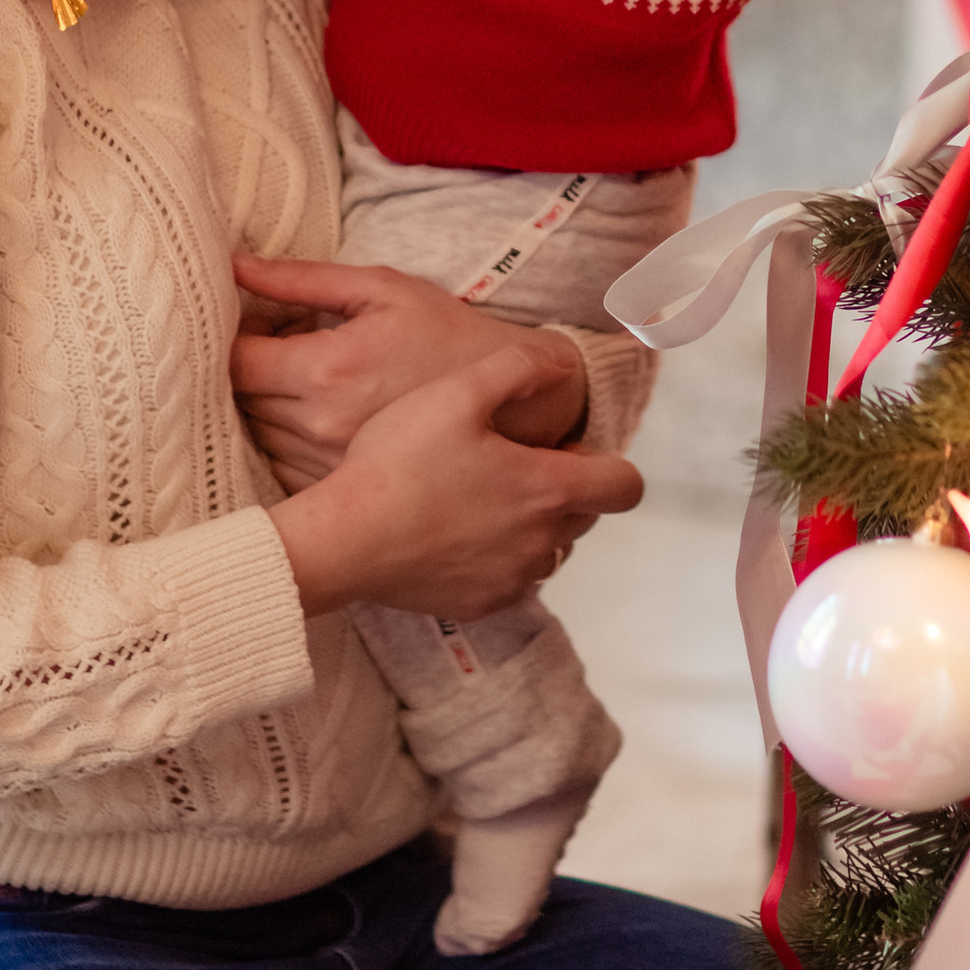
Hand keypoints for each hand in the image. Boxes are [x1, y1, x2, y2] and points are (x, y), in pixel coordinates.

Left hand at [232, 256, 588, 488]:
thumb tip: (234, 265)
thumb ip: (300, 278)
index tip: (249, 325)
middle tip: (276, 344)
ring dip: (262, 405)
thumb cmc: (445, 333)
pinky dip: (281, 438)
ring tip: (302, 377)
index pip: (236, 362)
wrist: (509, 401)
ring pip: (254, 433)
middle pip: (237, 399)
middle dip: (245, 370)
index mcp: (327, 368)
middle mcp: (321, 423)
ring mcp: (328, 462)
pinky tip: (315, 413)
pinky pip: (277, 464)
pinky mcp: (338, 484)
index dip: (230, 339)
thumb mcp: (380, 290)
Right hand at [268, 339, 640, 622]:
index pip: (625, 486)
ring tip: (479, 498)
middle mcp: (543, 542)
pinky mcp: (482, 606)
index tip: (563, 449)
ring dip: (534, 525)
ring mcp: (514, 579)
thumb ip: (519, 367)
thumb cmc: (399, 461)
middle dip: (564, 488)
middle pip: (586, 516)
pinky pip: (513, 579)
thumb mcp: (457, 391)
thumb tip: (564, 364)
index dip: (606, 462)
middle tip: (508, 463)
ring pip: (551, 550)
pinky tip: (455, 533)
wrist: (344, 540)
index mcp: (548, 488)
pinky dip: (500, 557)